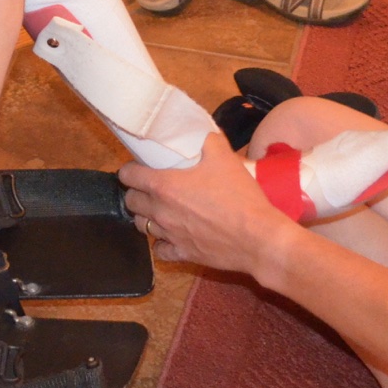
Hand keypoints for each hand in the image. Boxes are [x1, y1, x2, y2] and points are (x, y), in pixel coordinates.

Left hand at [118, 133, 296, 275]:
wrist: (258, 238)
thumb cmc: (239, 196)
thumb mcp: (224, 157)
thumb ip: (207, 141)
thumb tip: (200, 133)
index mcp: (164, 186)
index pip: (128, 176)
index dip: (131, 170)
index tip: (140, 167)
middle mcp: (160, 212)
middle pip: (131, 202)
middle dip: (136, 192)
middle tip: (151, 187)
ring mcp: (170, 236)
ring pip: (141, 226)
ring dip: (147, 216)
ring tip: (160, 210)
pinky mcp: (183, 254)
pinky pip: (160, 250)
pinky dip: (162, 242)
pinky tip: (172, 235)